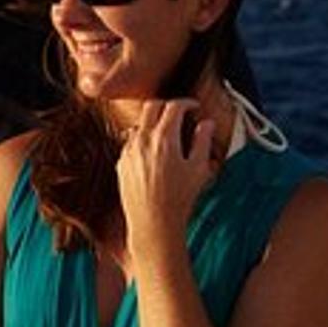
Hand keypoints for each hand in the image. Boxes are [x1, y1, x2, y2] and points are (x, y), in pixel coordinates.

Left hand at [116, 98, 216, 253]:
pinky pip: (131, 141)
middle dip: (167, 106)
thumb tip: (206, 123)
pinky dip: (143, 138)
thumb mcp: (199, 169)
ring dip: (153, 122)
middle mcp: (142, 140)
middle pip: (151, 107)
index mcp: (163, 138)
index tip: (193, 107)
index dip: (186, 103)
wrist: (153, 223)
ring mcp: (128, 150)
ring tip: (168, 134)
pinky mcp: (121, 162)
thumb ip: (202, 141)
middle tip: (180, 113)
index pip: (173, 107)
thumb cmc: (179, 199)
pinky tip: (154, 152)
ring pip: (139, 123)